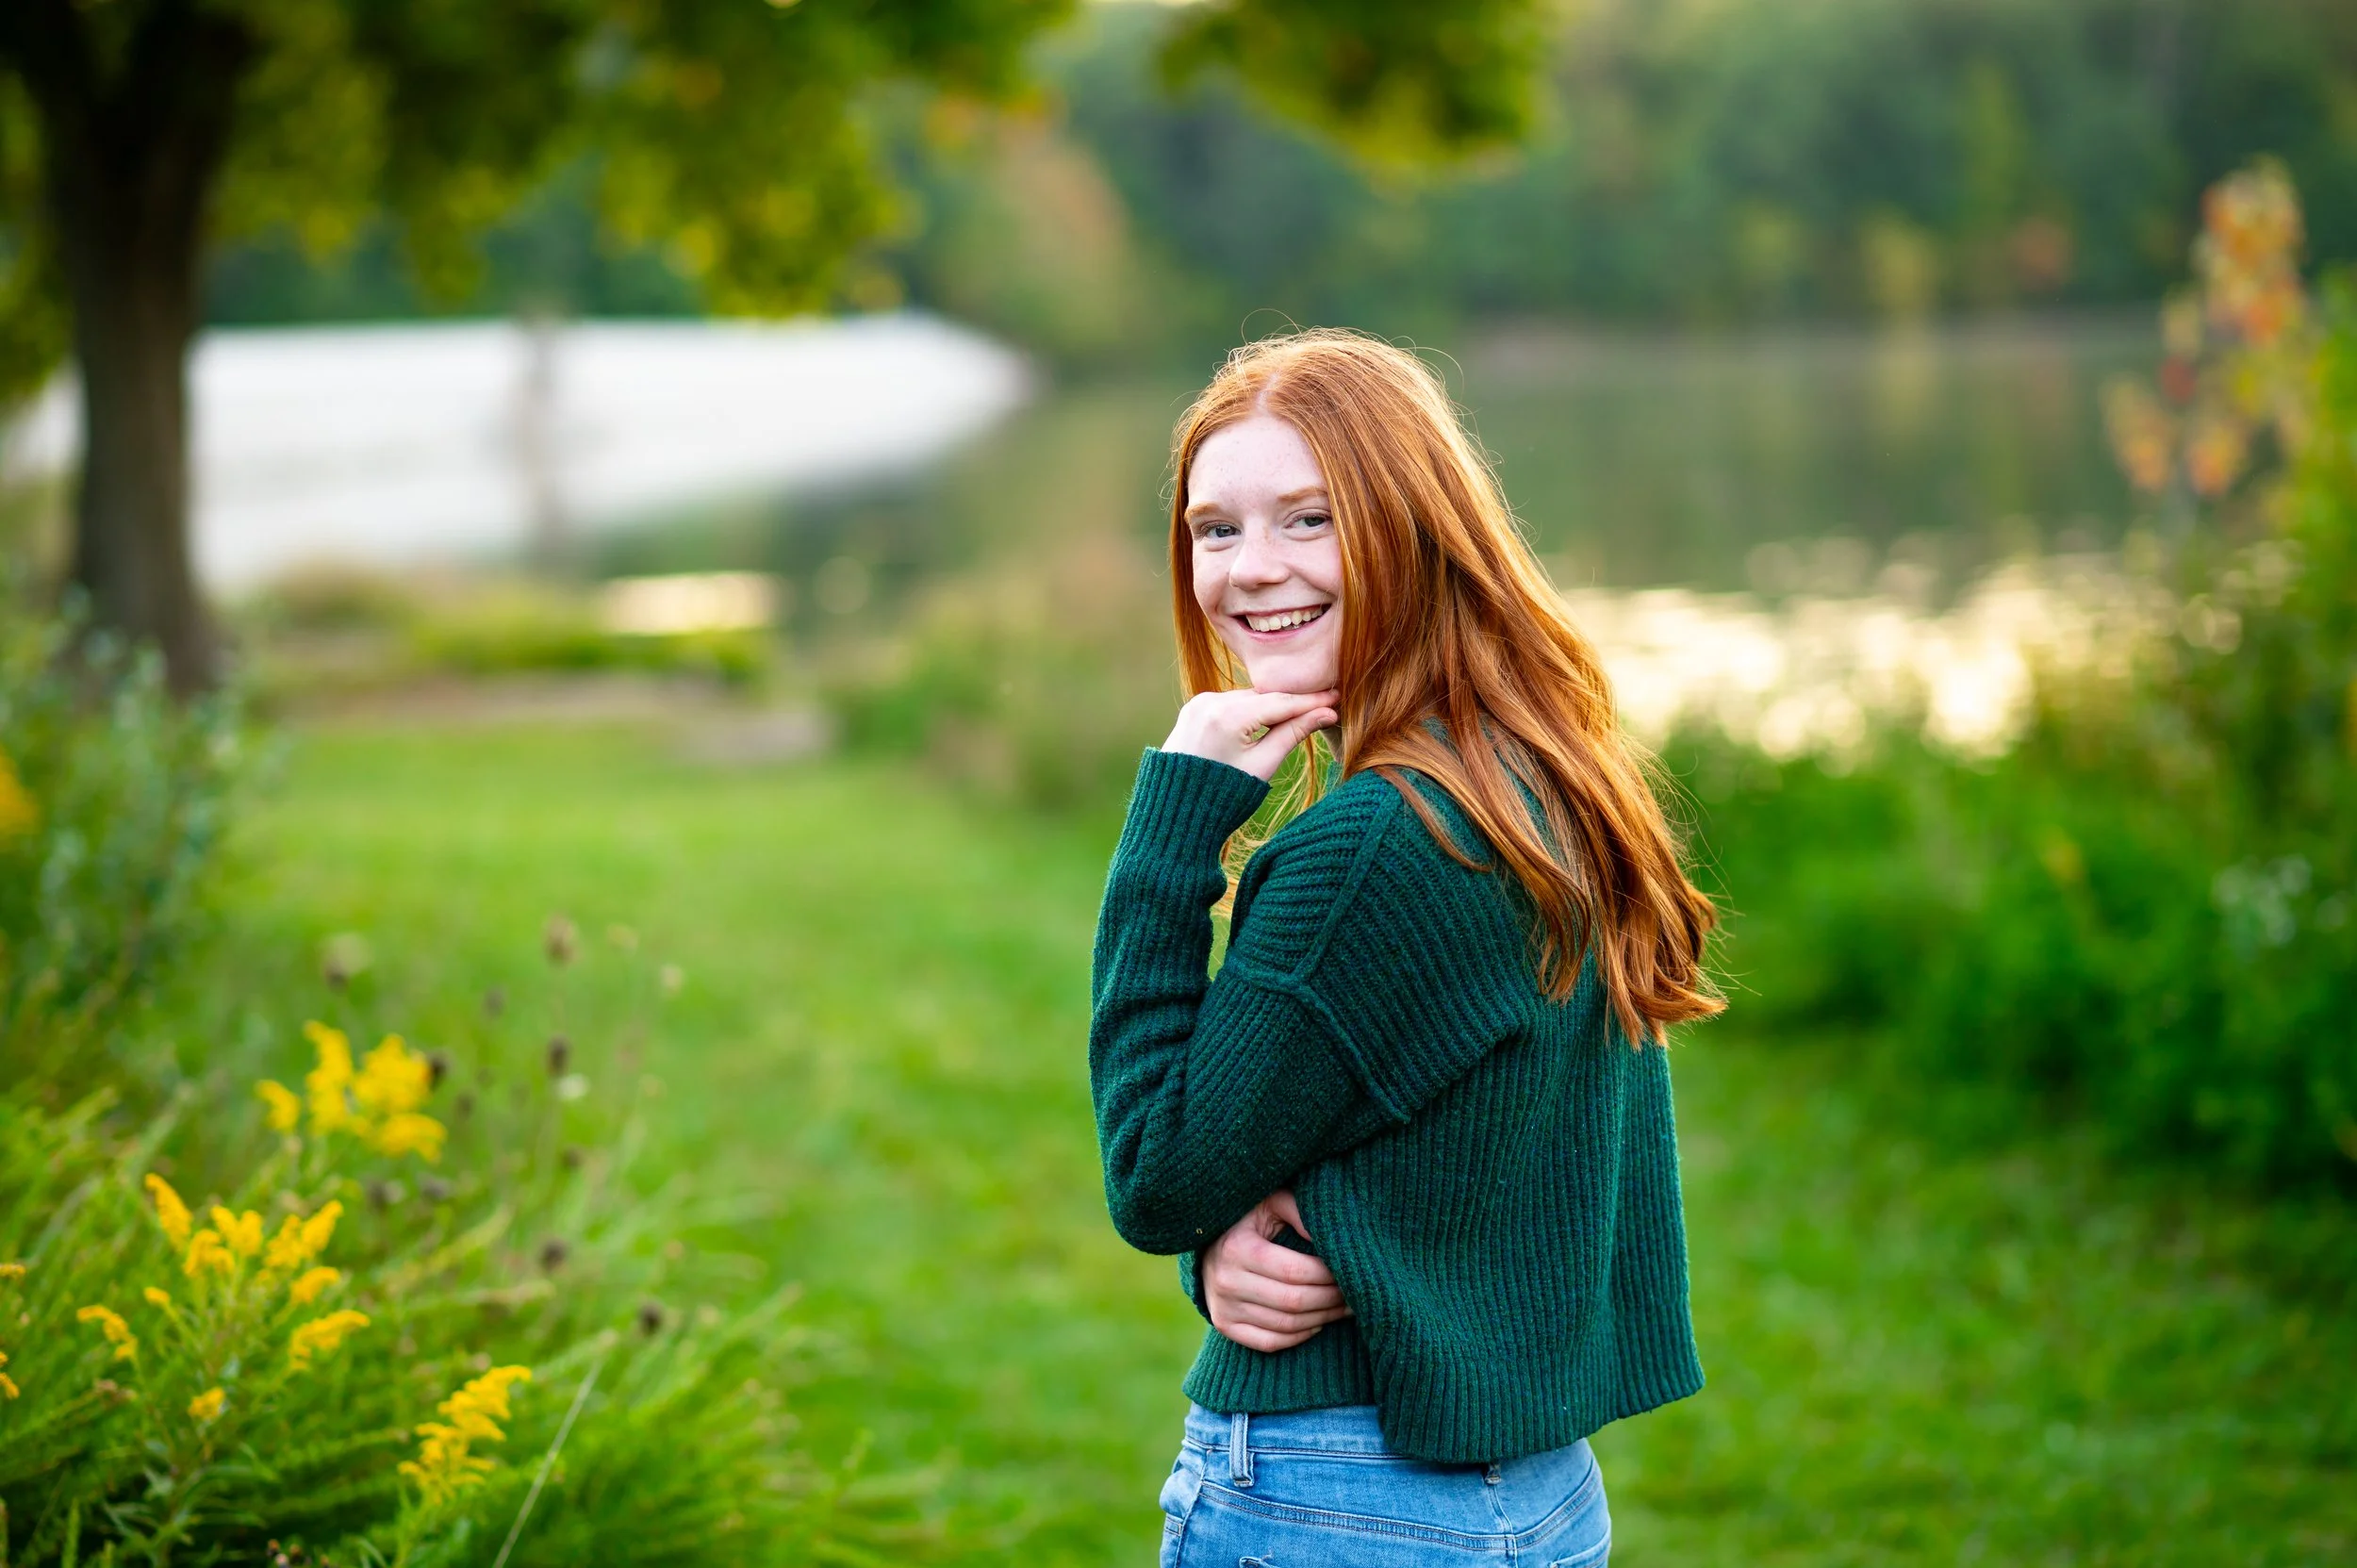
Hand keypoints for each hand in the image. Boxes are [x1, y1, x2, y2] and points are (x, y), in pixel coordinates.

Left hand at [1161, 688, 1338, 781]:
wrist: (1176, 810)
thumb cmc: (1223, 796)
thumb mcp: (1263, 765)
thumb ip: (1293, 734)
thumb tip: (1326, 714)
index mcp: (1228, 717)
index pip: (1280, 703)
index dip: (1311, 702)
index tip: (1336, 698)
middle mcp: (1210, 702)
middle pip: (1264, 697)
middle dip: (1293, 701)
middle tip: (1327, 702)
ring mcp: (1198, 703)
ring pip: (1247, 698)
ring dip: (1271, 705)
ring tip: (1303, 710)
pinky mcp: (1193, 709)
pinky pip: (1230, 703)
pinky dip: (1249, 709)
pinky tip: (1268, 715)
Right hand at [1203, 1190, 1351, 1352]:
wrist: (1208, 1241)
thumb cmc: (1249, 1218)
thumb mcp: (1271, 1203)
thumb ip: (1299, 1212)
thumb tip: (1330, 1238)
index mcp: (1238, 1248)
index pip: (1294, 1271)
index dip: (1327, 1275)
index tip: (1348, 1270)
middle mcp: (1226, 1281)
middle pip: (1293, 1301)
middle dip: (1331, 1299)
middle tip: (1353, 1292)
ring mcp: (1223, 1307)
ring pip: (1285, 1325)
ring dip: (1322, 1319)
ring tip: (1343, 1308)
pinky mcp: (1224, 1325)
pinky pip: (1270, 1342)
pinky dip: (1299, 1337)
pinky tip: (1317, 1323)